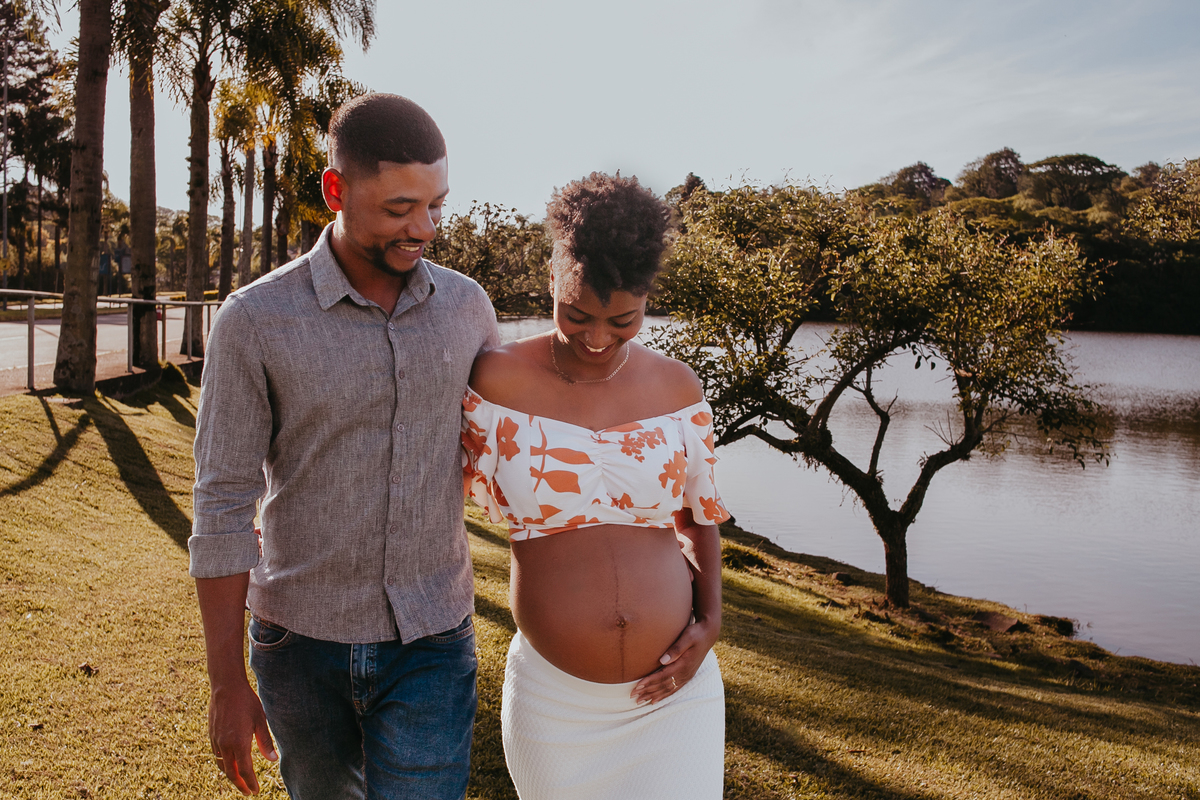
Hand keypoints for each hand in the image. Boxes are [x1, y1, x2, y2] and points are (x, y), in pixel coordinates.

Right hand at [209, 680, 276, 794]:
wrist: (226, 687)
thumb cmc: (247, 701)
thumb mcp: (261, 720)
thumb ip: (265, 742)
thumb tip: (273, 759)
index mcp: (239, 743)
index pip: (245, 770)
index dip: (250, 783)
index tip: (255, 791)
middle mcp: (225, 745)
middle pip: (231, 772)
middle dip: (240, 784)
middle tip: (248, 791)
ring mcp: (216, 741)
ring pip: (222, 765)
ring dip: (231, 775)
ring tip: (240, 780)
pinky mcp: (212, 735)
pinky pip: (217, 756)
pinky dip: (223, 764)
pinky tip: (230, 764)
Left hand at [631, 617, 718, 704]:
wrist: (708, 634)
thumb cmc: (696, 633)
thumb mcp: (687, 637)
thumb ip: (676, 649)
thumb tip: (662, 660)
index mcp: (684, 665)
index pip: (663, 676)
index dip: (650, 682)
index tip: (637, 686)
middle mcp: (685, 673)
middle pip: (664, 685)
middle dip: (648, 691)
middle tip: (634, 697)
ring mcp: (687, 676)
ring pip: (668, 689)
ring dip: (654, 696)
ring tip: (641, 701)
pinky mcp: (687, 675)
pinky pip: (674, 689)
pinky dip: (664, 695)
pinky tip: (656, 700)